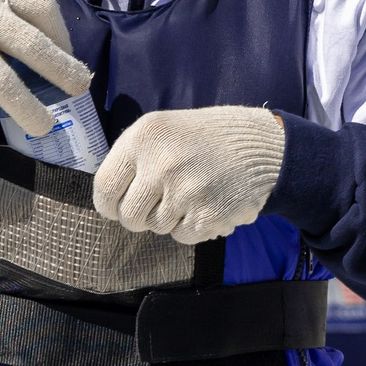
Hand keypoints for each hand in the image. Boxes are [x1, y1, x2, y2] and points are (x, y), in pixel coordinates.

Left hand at [92, 107, 285, 243]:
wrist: (261, 144)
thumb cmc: (205, 138)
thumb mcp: (162, 130)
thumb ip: (133, 160)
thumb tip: (110, 200)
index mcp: (142, 138)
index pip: (104, 187)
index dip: (109, 204)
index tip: (118, 206)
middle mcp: (160, 164)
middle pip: (129, 216)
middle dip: (141, 217)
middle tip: (162, 201)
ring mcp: (184, 191)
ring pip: (157, 228)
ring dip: (171, 218)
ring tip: (193, 193)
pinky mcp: (207, 215)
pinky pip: (182, 236)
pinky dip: (193, 226)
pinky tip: (208, 202)